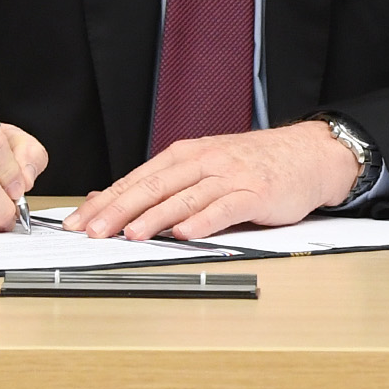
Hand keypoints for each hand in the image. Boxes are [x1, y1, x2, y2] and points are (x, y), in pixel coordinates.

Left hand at [64, 121, 359, 241]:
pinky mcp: (256, 192)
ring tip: (132, 235)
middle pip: (155, 185)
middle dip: (120, 209)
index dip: (106, 200)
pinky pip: (226, 207)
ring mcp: (231, 176)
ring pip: (185, 196)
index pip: (137, 178)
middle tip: (94, 230)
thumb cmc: (254, 164)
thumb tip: (111, 198)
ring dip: (156, 217)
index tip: (79, 221)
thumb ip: (163, 183)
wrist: (308, 154)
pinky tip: (186, 233)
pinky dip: (204, 220)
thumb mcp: (204, 165)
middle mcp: (205, 161)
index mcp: (187, 155)